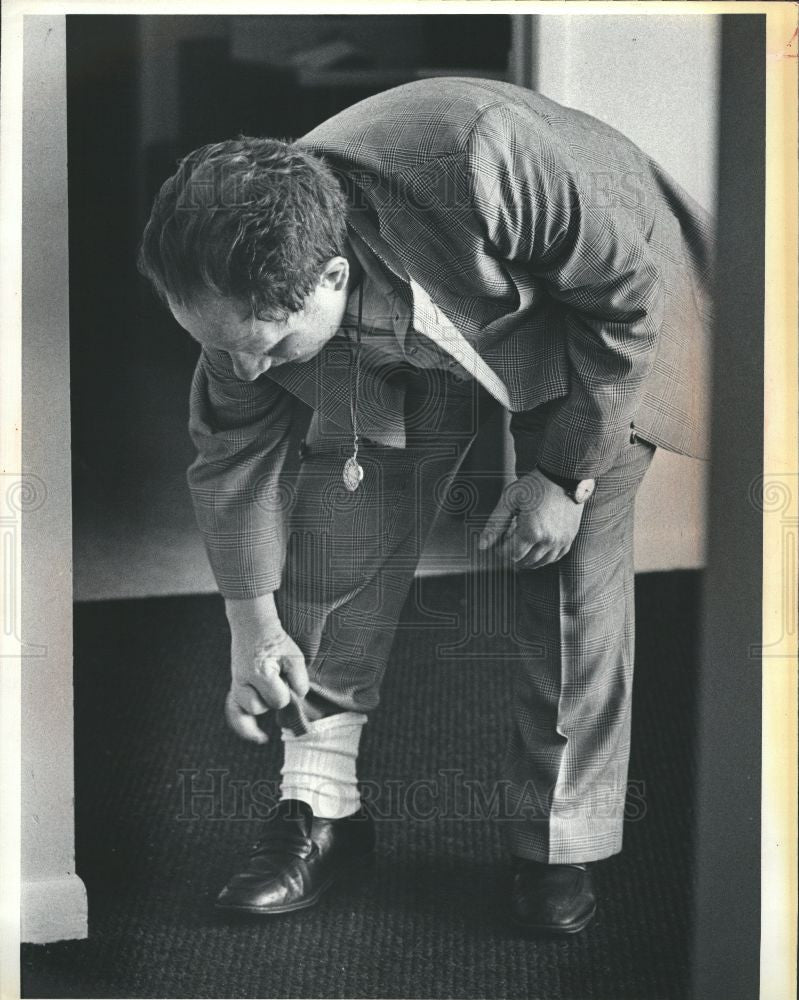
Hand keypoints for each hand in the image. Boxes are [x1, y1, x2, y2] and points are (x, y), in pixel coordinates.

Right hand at [226, 613, 308, 743]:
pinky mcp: (234, 687)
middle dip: (273, 696)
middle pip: (260, 706)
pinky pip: (234, 713)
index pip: (278, 699)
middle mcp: (243, 681)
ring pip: (248, 710)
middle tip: (278, 677)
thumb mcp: (295, 656)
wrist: (253, 626)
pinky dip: (244, 726)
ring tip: (268, 690)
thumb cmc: (277, 641)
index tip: (287, 675)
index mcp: (260, 673)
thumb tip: (298, 698)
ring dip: (261, 702)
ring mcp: (236, 685)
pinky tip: (259, 737)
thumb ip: (300, 680)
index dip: (287, 691)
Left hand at [478, 468, 584, 568]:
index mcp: (531, 533)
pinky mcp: (569, 538)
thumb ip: (495, 524)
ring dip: (528, 559)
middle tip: (508, 541)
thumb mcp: (509, 500)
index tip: (499, 539)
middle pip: (525, 561)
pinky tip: (537, 548)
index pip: (511, 554)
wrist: (562, 475)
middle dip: (513, 555)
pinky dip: (544, 557)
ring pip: (541, 563)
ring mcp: (561, 541)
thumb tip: (482, 546)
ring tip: (521, 547)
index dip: (501, 550)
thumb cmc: (534, 485)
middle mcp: (548, 541)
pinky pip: (555, 557)